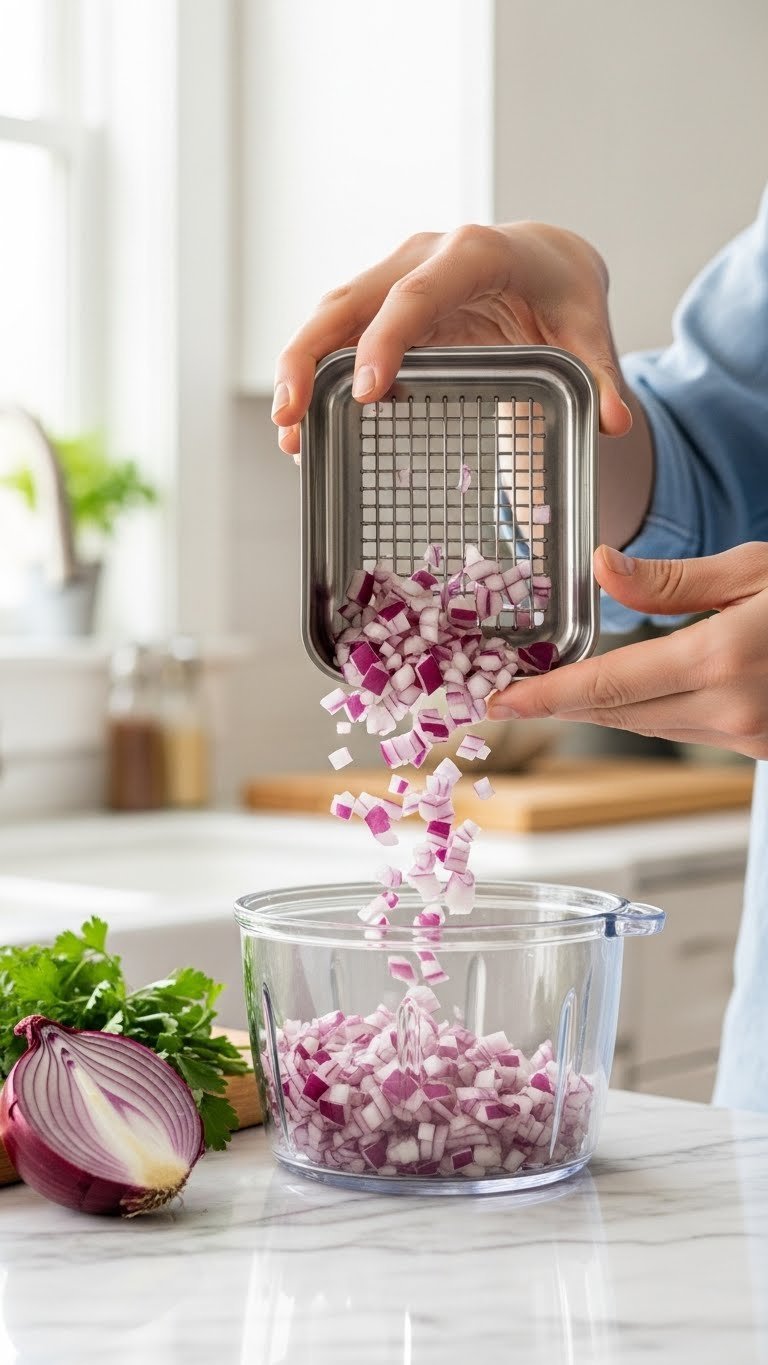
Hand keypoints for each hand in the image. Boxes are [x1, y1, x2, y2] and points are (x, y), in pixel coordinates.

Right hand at [272, 222, 632, 457]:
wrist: (546, 264)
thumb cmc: (562, 294)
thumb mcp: (587, 329)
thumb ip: (599, 375)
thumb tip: (615, 425)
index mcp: (474, 254)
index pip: (419, 293)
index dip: (387, 338)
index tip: (366, 392)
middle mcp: (422, 257)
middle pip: (351, 299)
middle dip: (312, 354)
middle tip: (290, 414)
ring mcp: (393, 277)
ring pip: (331, 314)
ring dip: (300, 368)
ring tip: (287, 430)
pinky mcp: (380, 302)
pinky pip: (337, 332)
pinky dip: (316, 373)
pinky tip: (303, 423)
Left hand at [487, 542, 767, 759]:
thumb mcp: (756, 569)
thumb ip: (674, 579)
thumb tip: (604, 570)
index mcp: (722, 658)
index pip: (609, 684)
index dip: (546, 696)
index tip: (500, 701)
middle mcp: (730, 710)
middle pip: (619, 712)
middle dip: (559, 704)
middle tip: (506, 696)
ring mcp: (748, 737)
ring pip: (650, 725)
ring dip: (603, 708)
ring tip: (555, 692)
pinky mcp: (761, 747)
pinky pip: (685, 730)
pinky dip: (650, 711)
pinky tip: (630, 692)